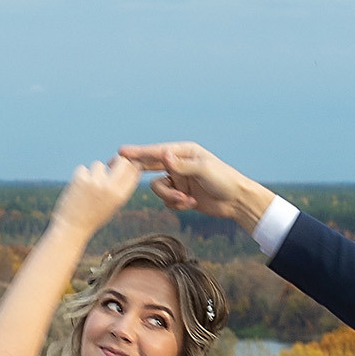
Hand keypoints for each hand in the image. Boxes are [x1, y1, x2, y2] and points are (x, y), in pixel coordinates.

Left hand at [53, 154, 142, 240]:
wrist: (72, 227)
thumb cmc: (94, 216)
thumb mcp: (113, 204)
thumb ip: (121, 186)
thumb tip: (127, 163)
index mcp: (120, 195)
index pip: (134, 170)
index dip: (130, 165)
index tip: (124, 167)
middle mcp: (110, 187)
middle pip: (121, 161)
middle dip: (117, 161)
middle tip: (110, 166)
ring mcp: (94, 182)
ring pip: (99, 165)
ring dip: (94, 172)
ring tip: (89, 188)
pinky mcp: (80, 178)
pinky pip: (83, 168)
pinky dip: (81, 176)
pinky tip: (78, 189)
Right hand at [119, 142, 273, 230]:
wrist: (236, 201)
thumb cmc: (224, 180)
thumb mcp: (204, 170)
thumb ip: (182, 165)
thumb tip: (164, 155)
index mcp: (184, 152)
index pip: (157, 152)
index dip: (139, 152)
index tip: (122, 152)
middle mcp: (178, 164)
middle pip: (150, 165)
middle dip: (137, 168)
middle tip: (119, 168)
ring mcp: (178, 179)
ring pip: (158, 188)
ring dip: (170, 196)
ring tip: (186, 200)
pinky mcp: (181, 194)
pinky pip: (167, 200)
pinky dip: (177, 203)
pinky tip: (191, 203)